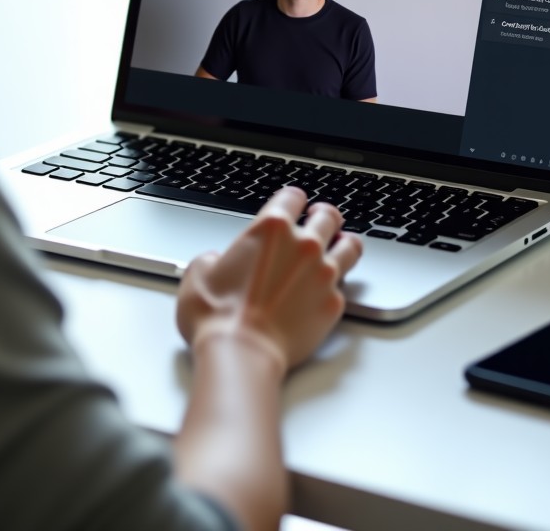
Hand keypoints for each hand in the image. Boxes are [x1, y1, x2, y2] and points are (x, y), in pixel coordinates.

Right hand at [176, 186, 362, 374]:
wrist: (242, 353)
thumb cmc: (218, 316)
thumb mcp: (199, 274)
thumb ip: (213, 258)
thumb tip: (215, 262)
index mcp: (271, 229)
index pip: (293, 197)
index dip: (292, 200)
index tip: (293, 206)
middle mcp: (303, 245)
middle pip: (328, 216)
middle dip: (323, 217)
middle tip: (320, 222)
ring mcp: (323, 274)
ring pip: (350, 246)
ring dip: (344, 243)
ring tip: (340, 246)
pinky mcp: (333, 303)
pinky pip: (343, 287)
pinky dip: (336, 287)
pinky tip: (326, 292)